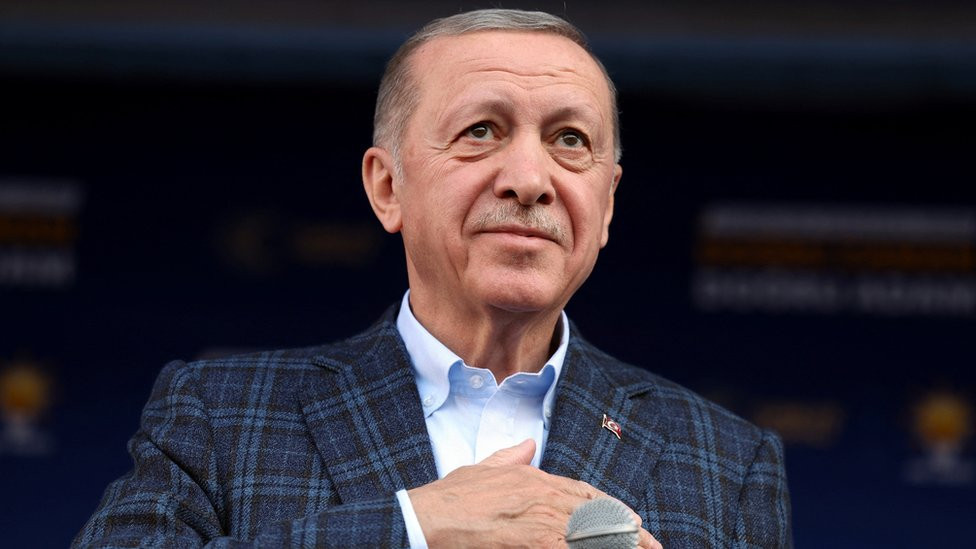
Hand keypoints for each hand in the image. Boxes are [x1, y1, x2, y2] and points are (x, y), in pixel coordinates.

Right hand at [408, 439, 661, 547]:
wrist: (427, 518)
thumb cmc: (450, 500)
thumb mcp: (482, 469)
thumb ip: (510, 457)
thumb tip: (530, 443)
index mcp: (533, 478)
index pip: (586, 493)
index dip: (615, 509)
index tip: (637, 524)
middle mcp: (542, 495)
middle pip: (599, 515)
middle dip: (630, 534)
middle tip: (655, 547)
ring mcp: (540, 520)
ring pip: (594, 533)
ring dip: (620, 544)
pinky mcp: (533, 542)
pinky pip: (571, 548)